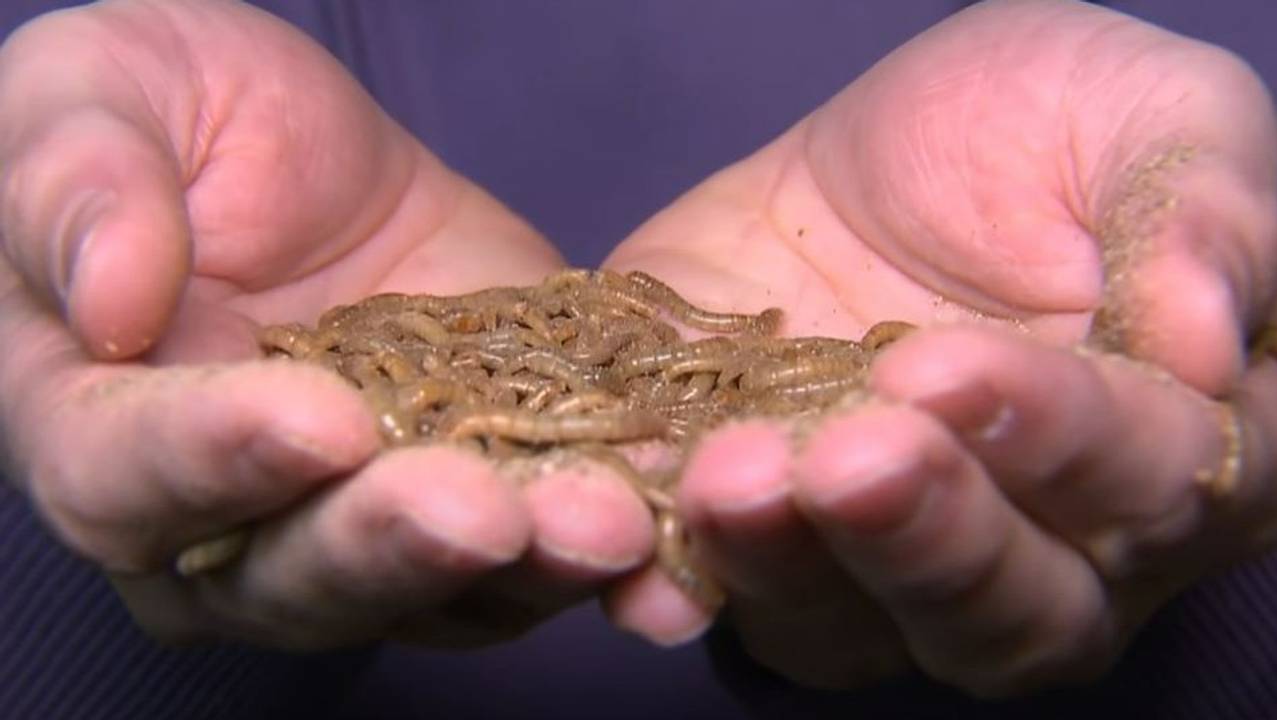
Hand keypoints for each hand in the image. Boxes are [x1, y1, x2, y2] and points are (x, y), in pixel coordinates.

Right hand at [0, 0, 653, 648]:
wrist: (314, 159)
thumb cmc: (172, 118)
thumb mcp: (97, 95)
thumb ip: (77, 188)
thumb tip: (111, 301)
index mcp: (99, 424)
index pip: (126, 479)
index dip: (213, 458)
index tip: (315, 417)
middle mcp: (228, 514)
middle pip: (290, 575)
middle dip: (388, 545)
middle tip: (479, 510)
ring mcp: (364, 515)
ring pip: (428, 587)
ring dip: (515, 567)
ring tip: (598, 524)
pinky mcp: (480, 487)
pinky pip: (531, 539)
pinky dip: (592, 530)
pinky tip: (655, 499)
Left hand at [601, 0, 1276, 694]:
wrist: (870, 156)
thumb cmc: (1033, 128)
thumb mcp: (1143, 113)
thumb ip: (1204, 213)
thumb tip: (1209, 346)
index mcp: (1169, 448)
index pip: (1151, 487)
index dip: (1058, 439)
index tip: (950, 364)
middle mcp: (1040, 543)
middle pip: (1008, 609)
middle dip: (925, 535)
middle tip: (849, 453)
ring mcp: (888, 556)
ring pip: (857, 630)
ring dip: (792, 567)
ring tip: (730, 476)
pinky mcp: (765, 535)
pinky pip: (726, 596)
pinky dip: (678, 579)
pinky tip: (637, 546)